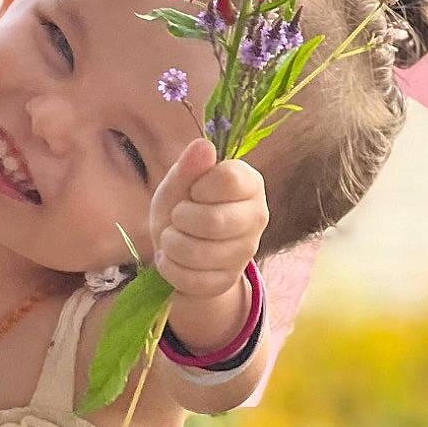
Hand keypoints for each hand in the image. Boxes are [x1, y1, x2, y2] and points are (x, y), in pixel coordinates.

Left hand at [146, 136, 268, 300]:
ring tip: (173, 238)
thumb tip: (203, 145)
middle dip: (181, 218)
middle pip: (214, 221)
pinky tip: (174, 260)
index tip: (194, 191)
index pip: (229, 180)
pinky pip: (190, 278)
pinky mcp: (227, 281)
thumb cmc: (182, 207)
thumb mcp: (178, 183)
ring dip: (171, 244)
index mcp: (250, 184)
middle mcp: (257, 217)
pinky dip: (170, 268)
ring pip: (198, 252)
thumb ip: (189, 167)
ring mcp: (245, 253)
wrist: (179, 251)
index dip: (199, 186)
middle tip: (178, 217)